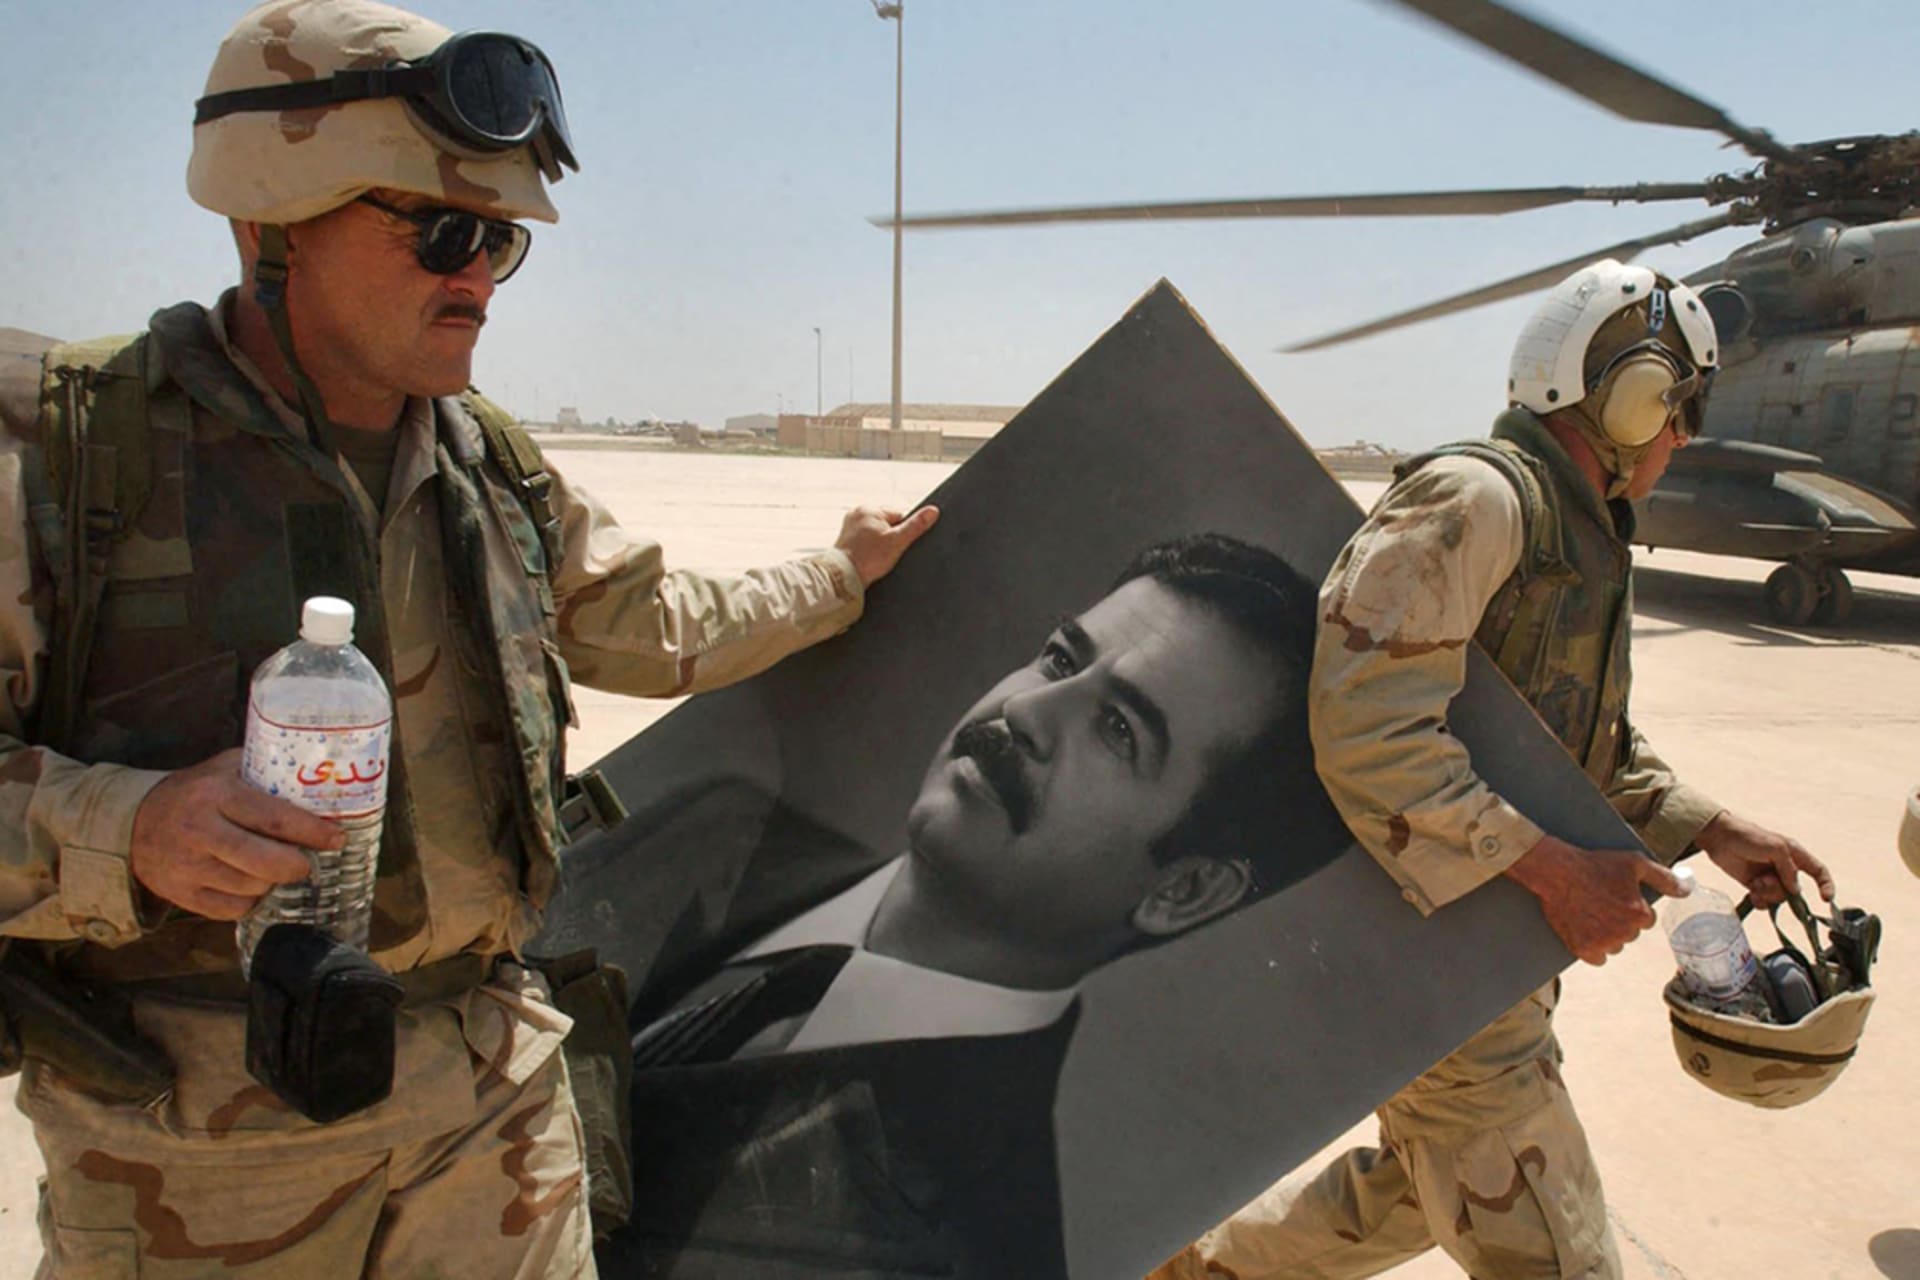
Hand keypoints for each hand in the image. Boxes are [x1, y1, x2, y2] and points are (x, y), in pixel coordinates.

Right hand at [130, 748, 341, 919]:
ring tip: (275, 867)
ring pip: (252, 887)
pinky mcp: (180, 894)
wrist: (133, 821)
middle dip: (298, 865)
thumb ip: (265, 771)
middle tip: (309, 861)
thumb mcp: (224, 768)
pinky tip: (251, 883)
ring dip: (274, 881)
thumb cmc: (193, 791)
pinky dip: (250, 900)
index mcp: (215, 795)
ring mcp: (187, 867)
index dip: (312, 832)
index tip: (337, 838)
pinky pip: (232, 909)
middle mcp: (199, 832)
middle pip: (266, 862)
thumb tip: (322, 779)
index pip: (274, 819)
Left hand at [835, 504, 939, 586]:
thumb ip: (916, 525)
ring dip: (880, 544)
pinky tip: (870, 559)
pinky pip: (866, 541)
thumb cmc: (867, 559)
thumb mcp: (897, 541)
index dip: (903, 532)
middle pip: (887, 524)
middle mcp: (857, 514)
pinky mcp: (845, 540)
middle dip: (890, 538)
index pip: (898, 515)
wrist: (844, 578)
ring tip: (877, 557)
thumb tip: (933, 511)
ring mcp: (849, 527)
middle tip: (886, 553)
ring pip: (877, 533)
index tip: (897, 545)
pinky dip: (870, 550)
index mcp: (869, 509)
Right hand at [1505, 834, 1686, 964]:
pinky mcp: (1583, 950)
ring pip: (1615, 946)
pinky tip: (1584, 928)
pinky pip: (1598, 958)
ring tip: (1589, 912)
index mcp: (1639, 914)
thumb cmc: (1595, 864)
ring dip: (1606, 935)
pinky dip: (1592, 947)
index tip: (1615, 894)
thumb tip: (1689, 891)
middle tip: (1600, 901)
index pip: (1646, 919)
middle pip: (1630, 933)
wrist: (1555, 871)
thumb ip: (1666, 879)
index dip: (1631, 905)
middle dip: (1619, 920)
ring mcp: (1602, 943)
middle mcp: (1624, 933)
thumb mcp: (1635, 863)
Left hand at [1696, 810, 1833, 908]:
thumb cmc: (1748, 837)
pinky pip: (1765, 902)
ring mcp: (1770, 878)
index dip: (1826, 885)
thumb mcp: (1774, 848)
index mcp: (1795, 855)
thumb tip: (1795, 890)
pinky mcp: (1755, 885)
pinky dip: (1759, 900)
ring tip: (1755, 883)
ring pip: (1779, 898)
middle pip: (1795, 891)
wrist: (1719, 839)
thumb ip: (1788, 869)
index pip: (1818, 871)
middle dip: (1781, 891)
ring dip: (1767, 893)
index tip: (1826, 899)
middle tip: (1764, 881)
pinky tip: (1751, 893)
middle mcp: (1784, 868)